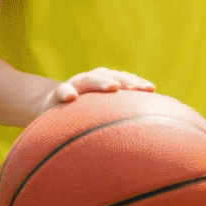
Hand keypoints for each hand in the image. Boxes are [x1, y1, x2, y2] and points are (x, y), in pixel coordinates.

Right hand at [39, 67, 154, 114]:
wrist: (54, 108)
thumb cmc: (86, 112)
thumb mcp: (103, 111)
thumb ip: (121, 115)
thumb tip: (149, 128)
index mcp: (107, 81)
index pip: (126, 80)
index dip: (138, 83)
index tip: (151, 89)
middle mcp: (93, 79)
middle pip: (111, 77)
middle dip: (126, 81)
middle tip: (136, 88)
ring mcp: (76, 84)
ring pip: (89, 80)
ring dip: (102, 82)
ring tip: (113, 87)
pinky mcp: (57, 94)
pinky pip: (62, 91)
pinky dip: (66, 92)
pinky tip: (71, 97)